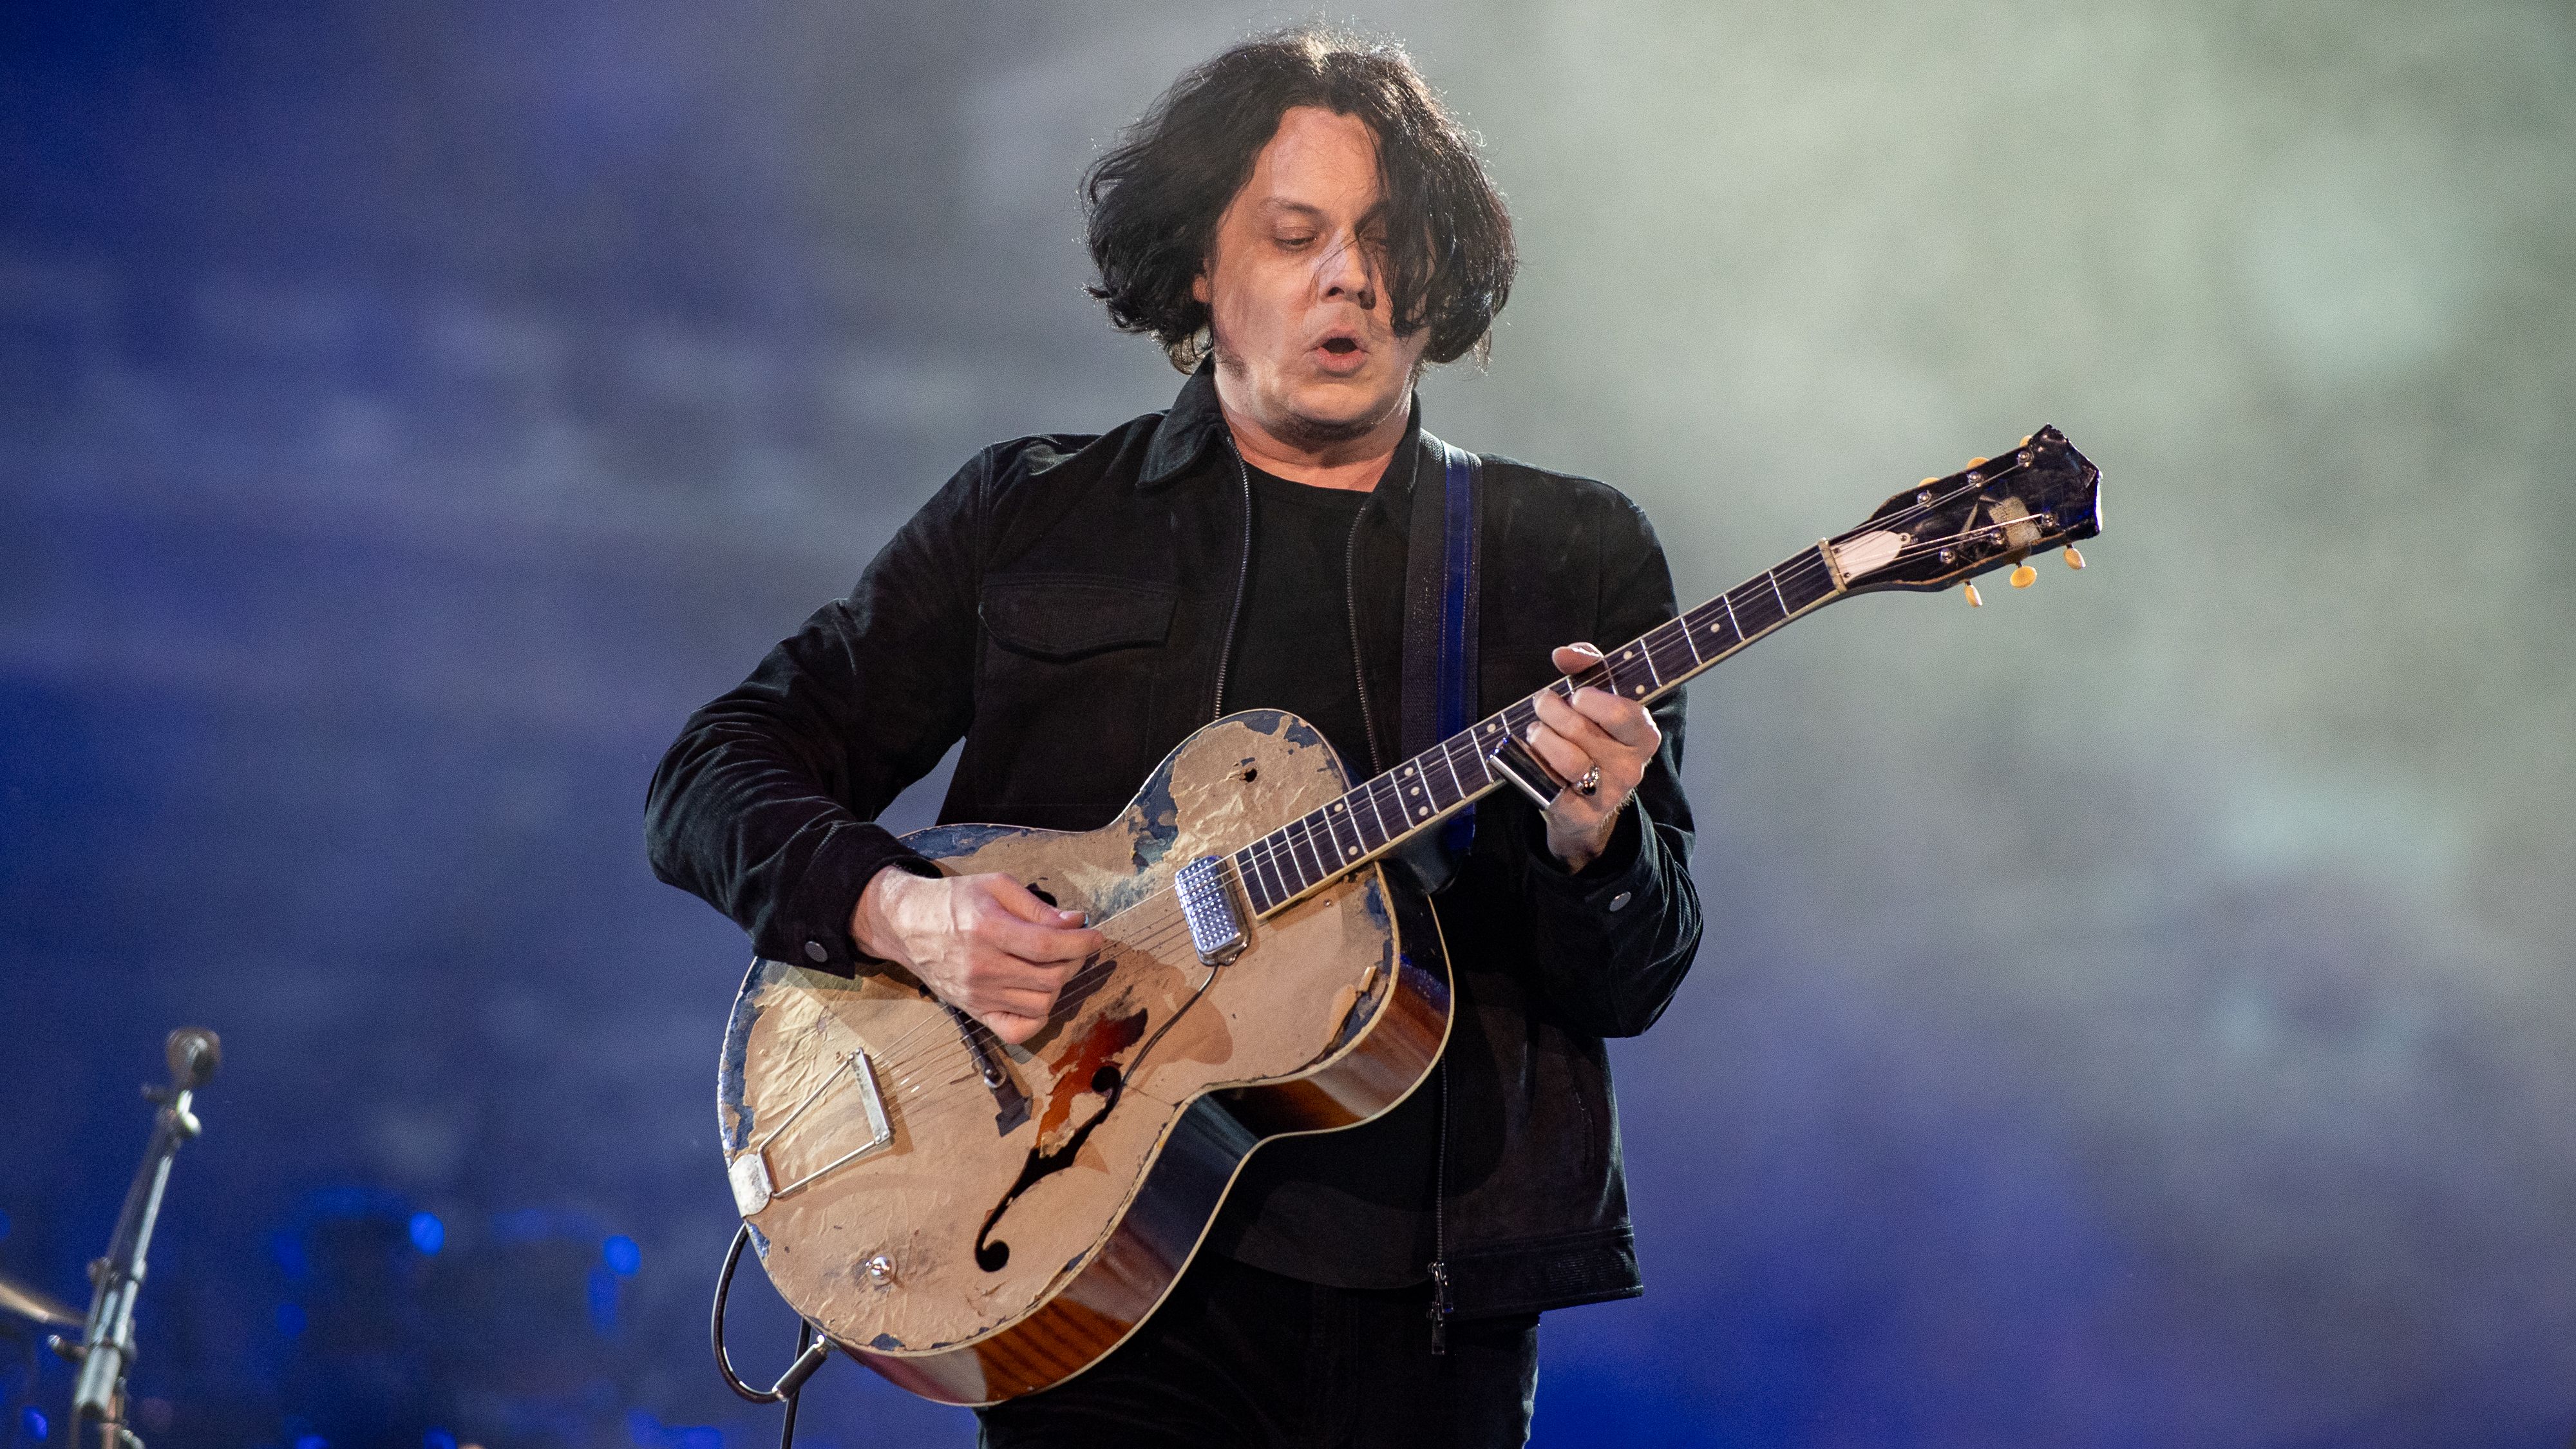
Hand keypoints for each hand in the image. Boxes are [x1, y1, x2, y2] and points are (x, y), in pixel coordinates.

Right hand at [849, 868, 1102, 1045]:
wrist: (907, 925)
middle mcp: (982, 967)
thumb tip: (1075, 922)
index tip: (1095, 936)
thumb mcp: (995, 886)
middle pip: (1050, 977)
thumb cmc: (952, 901)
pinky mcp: (974, 1011)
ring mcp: (978, 995)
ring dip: (1059, 985)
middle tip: (1076, 946)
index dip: (1081, 943)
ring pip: (1041, 1004)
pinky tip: (1039, 995)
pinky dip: (1037, 1018)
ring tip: (1056, 966)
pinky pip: (1017, 1030)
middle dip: (1074, 961)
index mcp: (988, 930)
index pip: (1048, 946)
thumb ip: (1037, 907)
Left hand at [1524, 642, 1661, 871]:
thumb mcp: (1597, 699)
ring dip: (1540, 737)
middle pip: (1581, 730)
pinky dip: (1530, 764)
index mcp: (1644, 736)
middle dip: (1551, 709)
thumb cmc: (1591, 739)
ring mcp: (1606, 794)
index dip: (1591, 699)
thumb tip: (1563, 654)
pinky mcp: (1579, 815)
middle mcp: (1631, 768)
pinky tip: (1528, 755)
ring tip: (1535, 731)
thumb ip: (1588, 666)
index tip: (1576, 695)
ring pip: (1566, 759)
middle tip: (1542, 704)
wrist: (1584, 805)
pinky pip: (1547, 785)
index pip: (1622, 713)